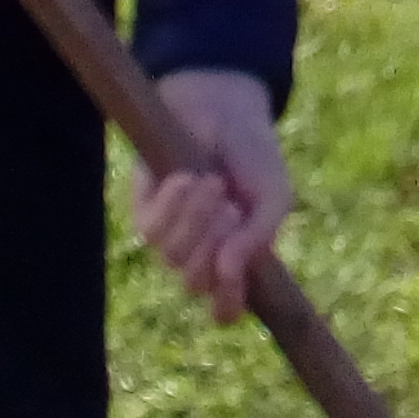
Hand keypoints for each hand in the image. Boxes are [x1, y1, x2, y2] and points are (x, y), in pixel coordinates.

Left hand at [135, 68, 292, 323]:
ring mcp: (171, 236)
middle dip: (217, 244)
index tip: (233, 281)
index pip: (225, 308)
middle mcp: (201, 254)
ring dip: (198, 218)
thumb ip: (259, 237)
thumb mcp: (273, 196)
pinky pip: (151, 230)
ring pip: (174, 258)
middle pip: (196, 284)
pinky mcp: (145, 212)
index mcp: (236, 259)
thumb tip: (227, 271)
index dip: (227, 305)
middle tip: (232, 207)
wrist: (223, 109)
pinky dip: (174, 204)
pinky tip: (186, 177)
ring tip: (212, 182)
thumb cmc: (253, 155)